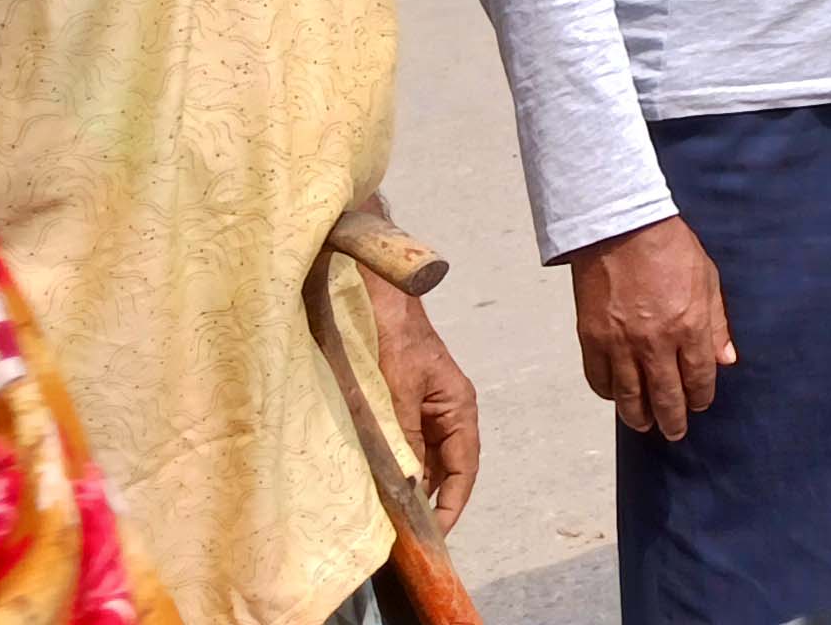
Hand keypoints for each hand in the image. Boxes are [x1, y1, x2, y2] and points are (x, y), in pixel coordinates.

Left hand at [365, 273, 479, 531]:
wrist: (366, 291)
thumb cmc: (388, 332)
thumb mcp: (397, 386)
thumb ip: (404, 434)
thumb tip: (409, 483)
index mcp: (457, 407)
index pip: (464, 468)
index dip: (452, 505)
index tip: (434, 538)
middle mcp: (440, 414)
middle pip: (439, 470)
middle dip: (423, 504)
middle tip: (400, 539)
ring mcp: (414, 411)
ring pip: (413, 461)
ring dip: (400, 488)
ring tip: (381, 520)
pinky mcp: (388, 408)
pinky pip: (391, 448)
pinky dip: (383, 469)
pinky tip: (365, 486)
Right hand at [569, 216, 731, 440]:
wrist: (620, 228)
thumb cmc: (670, 248)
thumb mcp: (708, 280)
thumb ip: (717, 324)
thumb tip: (726, 360)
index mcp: (689, 327)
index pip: (698, 378)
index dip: (700, 397)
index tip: (700, 405)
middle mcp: (655, 342)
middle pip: (665, 397)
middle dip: (673, 420)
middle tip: (674, 433)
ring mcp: (620, 344)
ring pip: (630, 397)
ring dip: (639, 417)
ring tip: (645, 424)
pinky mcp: (591, 339)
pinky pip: (599, 380)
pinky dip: (609, 393)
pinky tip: (617, 397)